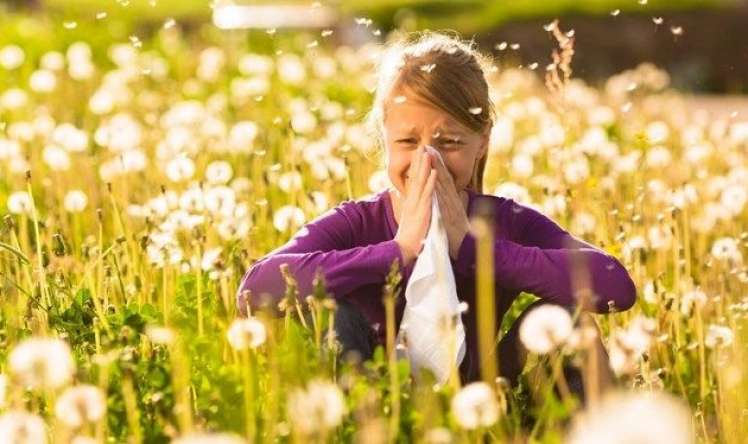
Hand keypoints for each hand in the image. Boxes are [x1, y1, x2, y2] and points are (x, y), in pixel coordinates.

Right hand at [394, 146, 437, 266]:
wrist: (404, 250)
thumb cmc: (408, 236)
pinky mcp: (422, 211)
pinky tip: (434, 172)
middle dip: (419, 161)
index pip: (413, 180)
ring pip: (421, 182)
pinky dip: (431, 182)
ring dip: (424, 167)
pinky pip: (428, 195)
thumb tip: (402, 196)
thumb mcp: (409, 218)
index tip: (419, 153)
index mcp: (411, 202)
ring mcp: (417, 205)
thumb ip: (407, 207)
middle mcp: (412, 201)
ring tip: (427, 152)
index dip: (416, 166)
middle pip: (416, 177)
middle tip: (422, 145)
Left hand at [430, 148, 470, 259]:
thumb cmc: (459, 235)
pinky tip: (435, 179)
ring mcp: (452, 207)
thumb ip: (457, 203)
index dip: (437, 165)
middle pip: (443, 178)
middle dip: (436, 162)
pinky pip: (443, 201)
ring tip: (430, 156)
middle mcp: (453, 201)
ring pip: (443, 185)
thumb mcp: (456, 216)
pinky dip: (439, 189)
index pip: (444, 179)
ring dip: (437, 170)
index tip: (430, 151)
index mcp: (452, 200)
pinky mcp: (450, 216)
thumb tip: (461, 192)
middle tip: (428, 146)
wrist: (466, 250)